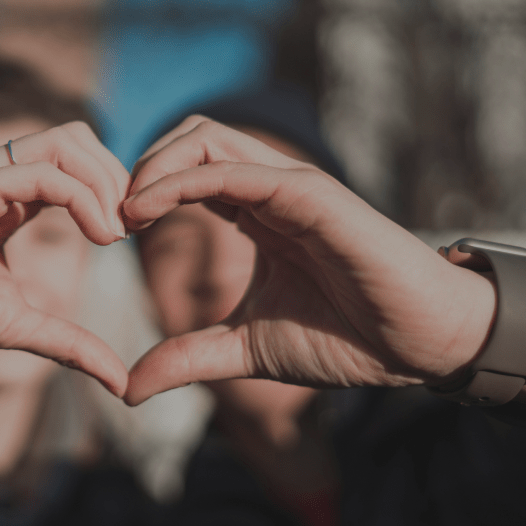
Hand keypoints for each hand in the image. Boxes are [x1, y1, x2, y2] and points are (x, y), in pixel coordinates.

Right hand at [0, 122, 130, 479]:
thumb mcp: (15, 326)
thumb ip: (68, 343)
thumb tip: (121, 382)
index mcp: (11, 196)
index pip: (79, 164)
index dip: (115, 191)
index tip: (135, 236)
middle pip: (79, 138)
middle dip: (118, 177)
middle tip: (134, 228)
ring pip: (64, 142)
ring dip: (105, 181)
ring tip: (116, 231)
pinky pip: (35, 173)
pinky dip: (80, 196)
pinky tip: (98, 234)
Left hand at [121, 117, 500, 404]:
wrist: (417, 346)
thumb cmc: (347, 339)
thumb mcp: (246, 350)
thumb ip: (188, 358)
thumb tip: (127, 388)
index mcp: (256, 213)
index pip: (186, 171)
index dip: (141, 191)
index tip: (107, 233)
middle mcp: (271, 189)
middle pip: (191, 136)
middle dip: (140, 165)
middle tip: (109, 218)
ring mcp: (292, 187)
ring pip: (208, 137)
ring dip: (154, 165)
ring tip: (123, 212)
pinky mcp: (312, 195)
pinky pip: (237, 170)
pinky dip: (184, 180)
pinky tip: (148, 210)